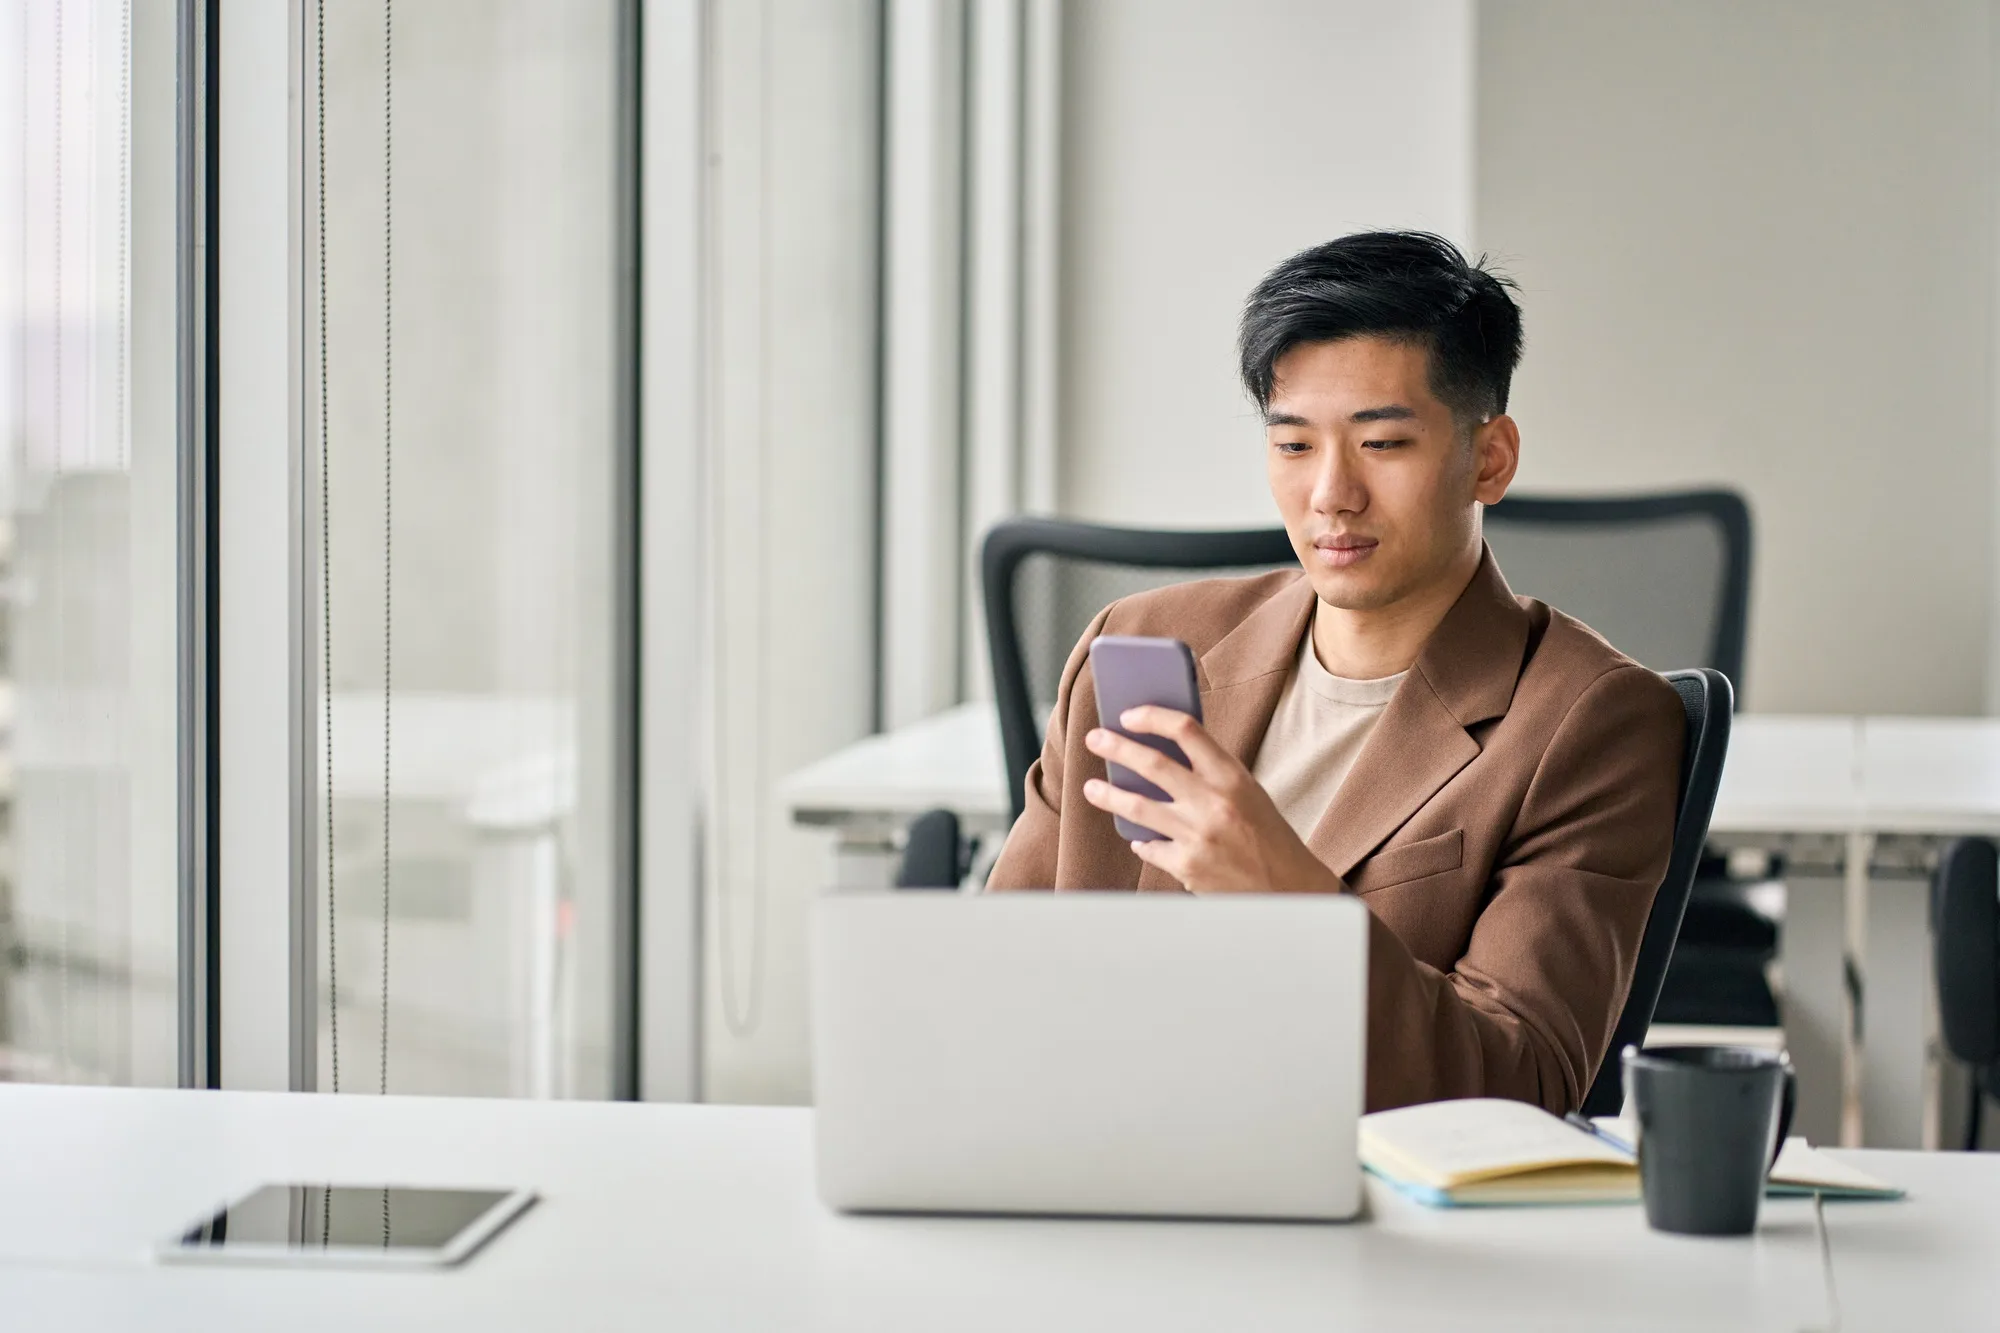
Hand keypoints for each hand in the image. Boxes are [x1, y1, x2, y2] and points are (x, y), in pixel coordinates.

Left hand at [1081, 706, 1341, 894]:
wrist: (1290, 888)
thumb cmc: (1267, 834)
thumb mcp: (1247, 792)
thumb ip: (1209, 773)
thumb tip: (1156, 755)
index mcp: (1232, 777)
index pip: (1186, 730)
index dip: (1152, 717)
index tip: (1129, 715)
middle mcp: (1214, 803)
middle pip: (1151, 765)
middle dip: (1116, 748)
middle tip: (1094, 739)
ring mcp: (1197, 837)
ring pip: (1137, 808)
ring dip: (1108, 794)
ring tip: (1092, 787)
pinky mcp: (1186, 867)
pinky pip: (1150, 847)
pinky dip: (1142, 840)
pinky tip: (1139, 838)